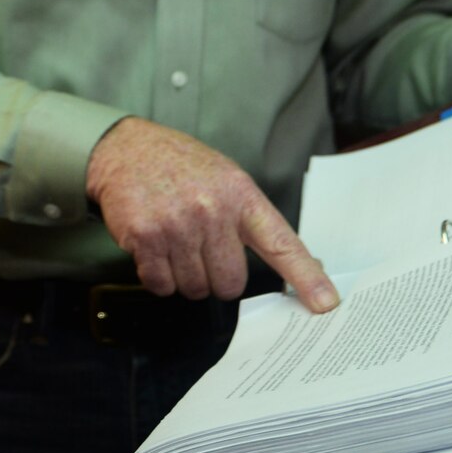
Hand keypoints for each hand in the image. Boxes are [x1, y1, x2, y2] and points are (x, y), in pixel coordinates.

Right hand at [85, 118, 338, 311]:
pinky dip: (157, 277)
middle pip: (230, 283)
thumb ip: (250, 219)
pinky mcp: (146, 237)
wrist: (125, 148)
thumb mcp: (225, 178)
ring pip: (194, 288)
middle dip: (216, 277)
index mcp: (241, 195)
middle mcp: (212, 211)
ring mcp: (178, 225)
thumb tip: (291, 263)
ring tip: (174, 241)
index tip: (326, 303)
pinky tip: (153, 249)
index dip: (306, 277)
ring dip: (183, 276)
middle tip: (201, 250)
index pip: (282, 244)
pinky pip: (160, 284)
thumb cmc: (180, 166)